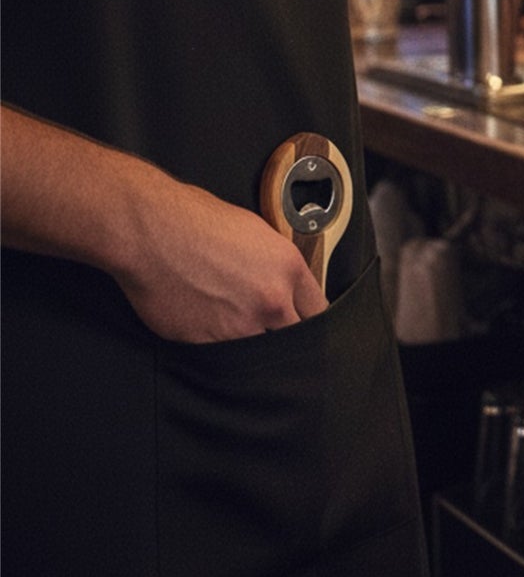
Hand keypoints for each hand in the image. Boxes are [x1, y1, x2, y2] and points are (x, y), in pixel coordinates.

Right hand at [113, 173, 326, 343]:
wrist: (152, 232)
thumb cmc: (198, 222)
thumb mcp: (257, 232)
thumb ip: (277, 266)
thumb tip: (284, 286)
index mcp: (288, 268)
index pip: (318, 309)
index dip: (310, 317)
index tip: (305, 321)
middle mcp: (270, 300)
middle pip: (294, 335)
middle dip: (285, 333)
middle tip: (270, 328)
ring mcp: (238, 326)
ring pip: (258, 348)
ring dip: (250, 340)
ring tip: (231, 320)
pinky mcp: (206, 342)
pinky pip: (221, 354)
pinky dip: (217, 343)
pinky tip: (205, 322)